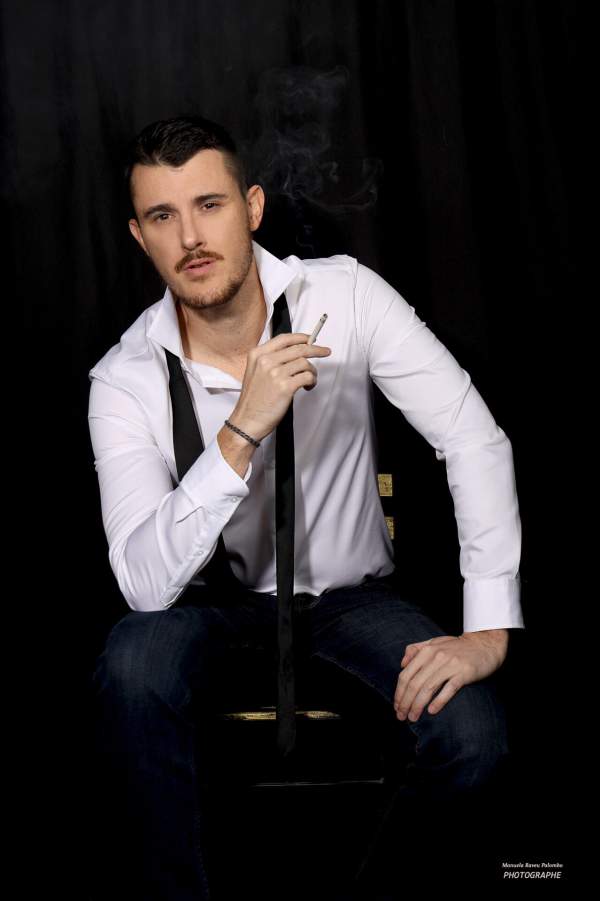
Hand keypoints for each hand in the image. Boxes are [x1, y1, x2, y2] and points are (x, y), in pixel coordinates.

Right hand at [230, 332, 330, 441]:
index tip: (311, 339)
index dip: (301, 337)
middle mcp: (266, 361)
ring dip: (312, 371)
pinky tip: (308, 387)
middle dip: (316, 349)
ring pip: (305, 363)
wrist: (247, 420)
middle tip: (325, 352)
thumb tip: (295, 354)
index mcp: (257, 354)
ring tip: (310, 380)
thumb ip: (270, 360)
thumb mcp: (255, 372)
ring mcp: (275, 373)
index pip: (284, 338)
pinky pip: (307, 376)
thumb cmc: (253, 401)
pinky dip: (312, 381)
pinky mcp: (285, 386)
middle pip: (298, 348)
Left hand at [394, 629, 508, 722]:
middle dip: (405, 702)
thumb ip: (416, 649)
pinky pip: (449, 689)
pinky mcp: (464, 673)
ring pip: (428, 688)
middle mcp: (436, 657)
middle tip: (402, 717)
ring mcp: (450, 665)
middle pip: (414, 683)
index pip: (406, 674)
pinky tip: (431, 711)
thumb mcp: (434, 642)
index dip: (399, 692)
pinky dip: (439, 701)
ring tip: (413, 717)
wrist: (484, 644)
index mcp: (426, 650)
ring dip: (418, 705)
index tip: (396, 706)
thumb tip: (402, 664)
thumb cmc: (457, 646)